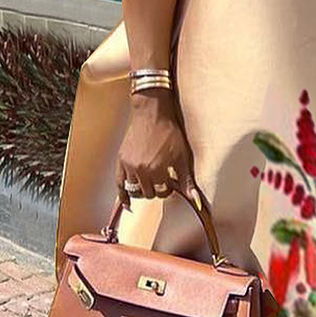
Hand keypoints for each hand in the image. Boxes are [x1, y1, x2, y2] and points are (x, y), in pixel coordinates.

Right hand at [116, 87, 195, 207]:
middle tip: (161, 179)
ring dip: (143, 190)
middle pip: (148, 193)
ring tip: (150, 182)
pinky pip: (119, 184)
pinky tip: (128, 203)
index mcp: (157, 170)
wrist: (152, 113)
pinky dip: (123, 195)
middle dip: (156, 189)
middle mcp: (141, 171)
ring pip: (134, 191)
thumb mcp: (181, 156)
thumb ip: (187, 180)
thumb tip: (196, 200)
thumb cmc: (169, 132)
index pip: (162, 192)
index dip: (169, 189)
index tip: (171, 180)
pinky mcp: (121, 161)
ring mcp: (129, 166)